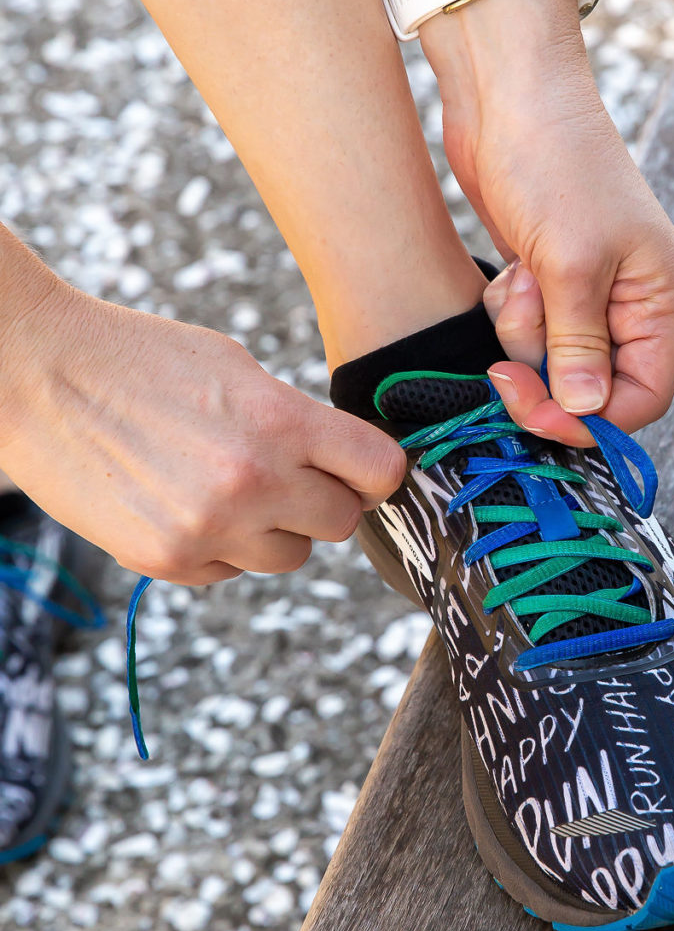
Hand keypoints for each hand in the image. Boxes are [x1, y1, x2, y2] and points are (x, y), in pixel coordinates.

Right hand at [0, 245, 404, 584]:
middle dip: (325, 501)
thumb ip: (299, 421)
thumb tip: (346, 463)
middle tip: (292, 478)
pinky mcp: (167, 559)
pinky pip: (232, 571)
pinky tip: (188, 505)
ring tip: (233, 491)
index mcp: (281, 420)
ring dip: (276, 530)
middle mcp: (253, 481)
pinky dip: (224, 548)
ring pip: (291, 556)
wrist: (35, 375)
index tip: (362, 470)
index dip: (376, 472)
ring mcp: (209, 528)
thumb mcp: (237, 368)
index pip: (382, 470)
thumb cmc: (142, 359)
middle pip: (342, 522)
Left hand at [420, 0, 673, 445]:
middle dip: (546, 378)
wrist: (507, 96)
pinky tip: (511, 270)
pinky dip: (509, 312)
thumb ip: (579, 347)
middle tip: (506, 367)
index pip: (644, 395)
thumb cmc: (554, 162)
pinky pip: (524, 332)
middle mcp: (628, 302)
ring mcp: (584, 292)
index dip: (594, 421)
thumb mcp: (572, 263)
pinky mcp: (546, 283)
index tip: (540, 418)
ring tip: (522, 280)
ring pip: (550, 361)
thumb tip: (586, 412)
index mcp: (658, 298)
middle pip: (591, 385)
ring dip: (523, 336)